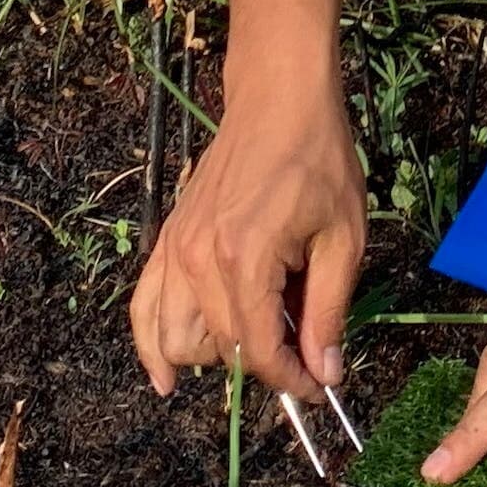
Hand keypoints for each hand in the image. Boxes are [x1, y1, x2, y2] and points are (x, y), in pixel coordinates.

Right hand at [130, 66, 364, 403]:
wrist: (278, 100)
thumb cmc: (319, 159)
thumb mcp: (343, 236)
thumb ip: (328, 309)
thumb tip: (326, 372)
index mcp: (245, 257)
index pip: (257, 351)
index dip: (292, 380)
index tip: (320, 387)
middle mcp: (198, 259)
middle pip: (219, 351)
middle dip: (263, 363)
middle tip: (302, 349)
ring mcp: (175, 249)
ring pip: (174, 339)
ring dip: (213, 357)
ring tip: (253, 346)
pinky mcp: (167, 239)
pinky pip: (143, 307)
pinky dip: (150, 344)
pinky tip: (165, 377)